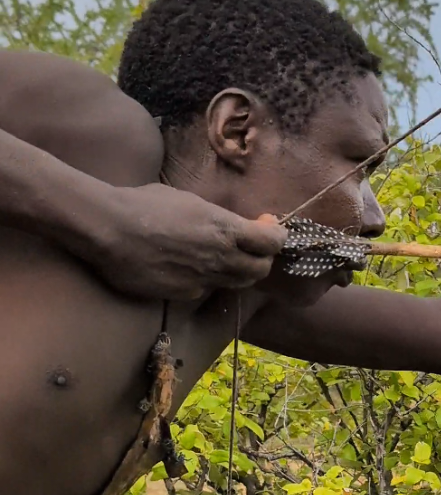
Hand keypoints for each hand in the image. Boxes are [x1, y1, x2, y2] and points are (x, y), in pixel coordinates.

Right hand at [94, 184, 286, 300]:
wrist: (109, 229)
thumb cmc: (144, 204)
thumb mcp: (189, 201)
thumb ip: (216, 218)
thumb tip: (227, 225)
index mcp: (225, 228)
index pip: (272, 242)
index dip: (276, 236)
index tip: (270, 227)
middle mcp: (221, 258)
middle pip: (260, 269)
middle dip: (261, 258)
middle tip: (253, 248)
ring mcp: (204, 279)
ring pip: (236, 283)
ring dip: (238, 272)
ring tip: (224, 258)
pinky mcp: (184, 294)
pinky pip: (206, 289)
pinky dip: (207, 281)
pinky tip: (190, 268)